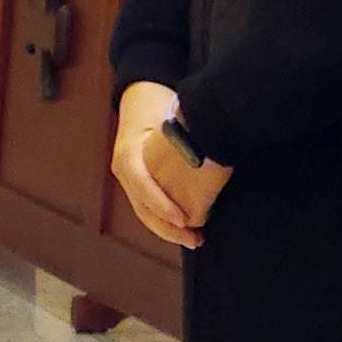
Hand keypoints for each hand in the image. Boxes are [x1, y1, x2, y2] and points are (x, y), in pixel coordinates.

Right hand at [111, 81, 231, 246]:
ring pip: (145, 215)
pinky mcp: (138, 186)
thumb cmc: (159, 105)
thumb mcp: (168, 115)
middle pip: (142, 209)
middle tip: (195, 239)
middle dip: (168, 229)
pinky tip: (187, 231)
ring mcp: (129, 181)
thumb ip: (185, 135)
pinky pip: (150, 210)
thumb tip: (217, 148)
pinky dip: (167, 223)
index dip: (162, 205)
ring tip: (196, 240)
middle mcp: (124, 170)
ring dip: (169, 232)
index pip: (142, 186)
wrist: (138, 100)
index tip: (185, 220)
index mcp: (128, 153)